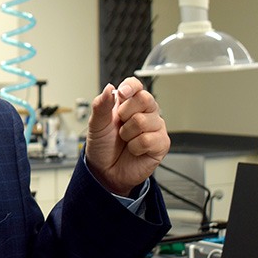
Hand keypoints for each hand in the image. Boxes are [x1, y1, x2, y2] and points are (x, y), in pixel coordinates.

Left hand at [84, 77, 168, 196]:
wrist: (105, 171)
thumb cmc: (103, 146)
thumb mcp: (96, 124)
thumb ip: (101, 105)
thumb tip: (109, 88)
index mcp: (128, 104)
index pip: (136, 86)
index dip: (131, 86)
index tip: (122, 93)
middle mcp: (144, 112)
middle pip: (145, 98)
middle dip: (126, 113)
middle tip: (119, 125)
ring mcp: (154, 127)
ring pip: (144, 120)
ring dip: (127, 134)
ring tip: (125, 140)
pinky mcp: (161, 144)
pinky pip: (149, 139)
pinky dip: (135, 146)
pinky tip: (134, 150)